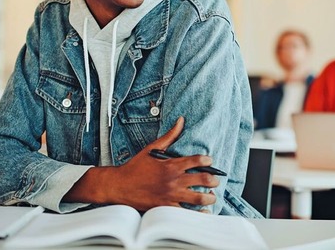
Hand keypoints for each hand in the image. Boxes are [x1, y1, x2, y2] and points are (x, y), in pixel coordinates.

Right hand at [64, 117, 219, 210]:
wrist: (119, 186)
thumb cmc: (135, 167)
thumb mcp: (152, 149)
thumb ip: (169, 136)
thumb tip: (180, 121)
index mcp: (171, 165)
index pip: (197, 160)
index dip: (207, 161)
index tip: (210, 161)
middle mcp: (173, 180)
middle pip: (203, 179)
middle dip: (214, 180)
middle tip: (215, 180)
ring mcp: (171, 195)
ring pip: (199, 197)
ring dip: (209, 197)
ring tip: (211, 196)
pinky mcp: (166, 208)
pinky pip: (187, 213)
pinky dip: (197, 212)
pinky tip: (203, 210)